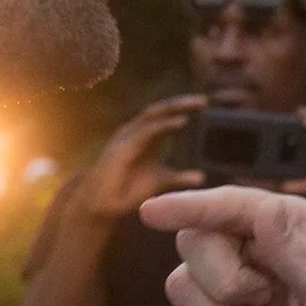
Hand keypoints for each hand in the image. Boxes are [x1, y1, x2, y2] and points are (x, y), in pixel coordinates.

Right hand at [69, 96, 207, 225]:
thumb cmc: (127, 191)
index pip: (165, 115)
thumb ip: (179, 178)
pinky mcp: (123, 147)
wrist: (101, 205)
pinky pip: (147, 131)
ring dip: (175, 108)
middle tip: (204, 100)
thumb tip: (202, 177)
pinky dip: (165, 124)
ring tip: (195, 105)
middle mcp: (135, 132)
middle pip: (160, 110)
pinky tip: (182, 122)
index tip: (204, 103)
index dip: (182, 107)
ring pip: (153, 115)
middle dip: (181, 103)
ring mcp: (127, 137)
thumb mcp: (160, 181)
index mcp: (145, 137)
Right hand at [142, 186, 305, 305]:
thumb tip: (265, 209)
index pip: (228, 205)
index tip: (151, 212)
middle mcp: (250, 246)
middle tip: (264, 302)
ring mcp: (223, 285)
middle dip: (223, 283)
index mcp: (287, 225)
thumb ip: (298, 256)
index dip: (188, 206)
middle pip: (194, 241)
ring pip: (179, 286)